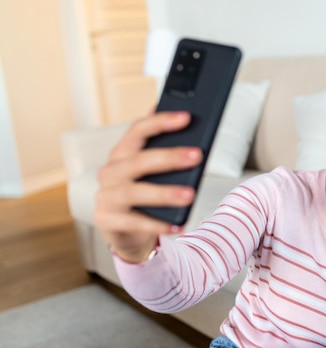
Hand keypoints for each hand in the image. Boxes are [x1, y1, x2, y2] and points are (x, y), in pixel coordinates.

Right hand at [94, 111, 202, 262]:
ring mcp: (106, 197)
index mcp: (122, 153)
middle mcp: (110, 172)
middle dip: (169, 157)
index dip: (160, 122)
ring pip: (135, 192)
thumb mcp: (153, 171)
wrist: (124, 230)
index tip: (186, 117)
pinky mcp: (107, 221)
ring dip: (164, 193)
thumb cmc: (144, 193)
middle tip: (197, 156)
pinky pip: (134, 222)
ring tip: (190, 195)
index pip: (138, 130)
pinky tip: (179, 224)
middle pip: (139, 160)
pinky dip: (157, 224)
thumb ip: (165, 149)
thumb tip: (187, 120)